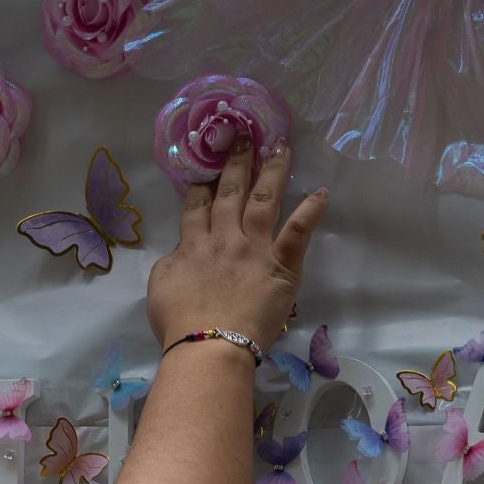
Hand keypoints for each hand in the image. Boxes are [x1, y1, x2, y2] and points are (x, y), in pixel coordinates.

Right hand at [146, 140, 327, 353]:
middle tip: (244, 136)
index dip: (202, 183)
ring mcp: (254, 248)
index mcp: (193, 244)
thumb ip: (173, 261)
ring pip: (264, 200)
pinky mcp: (281, 265)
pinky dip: (310, 211)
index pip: (197, 206)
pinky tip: (322, 192)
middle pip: (231, 192)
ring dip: (273, 170)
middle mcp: (224, 238)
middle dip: (237, 162)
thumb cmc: (180, 324)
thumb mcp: (160, 286)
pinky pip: (297, 233)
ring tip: (281, 146)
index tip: (208, 165)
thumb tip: (184, 250)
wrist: (209, 346)